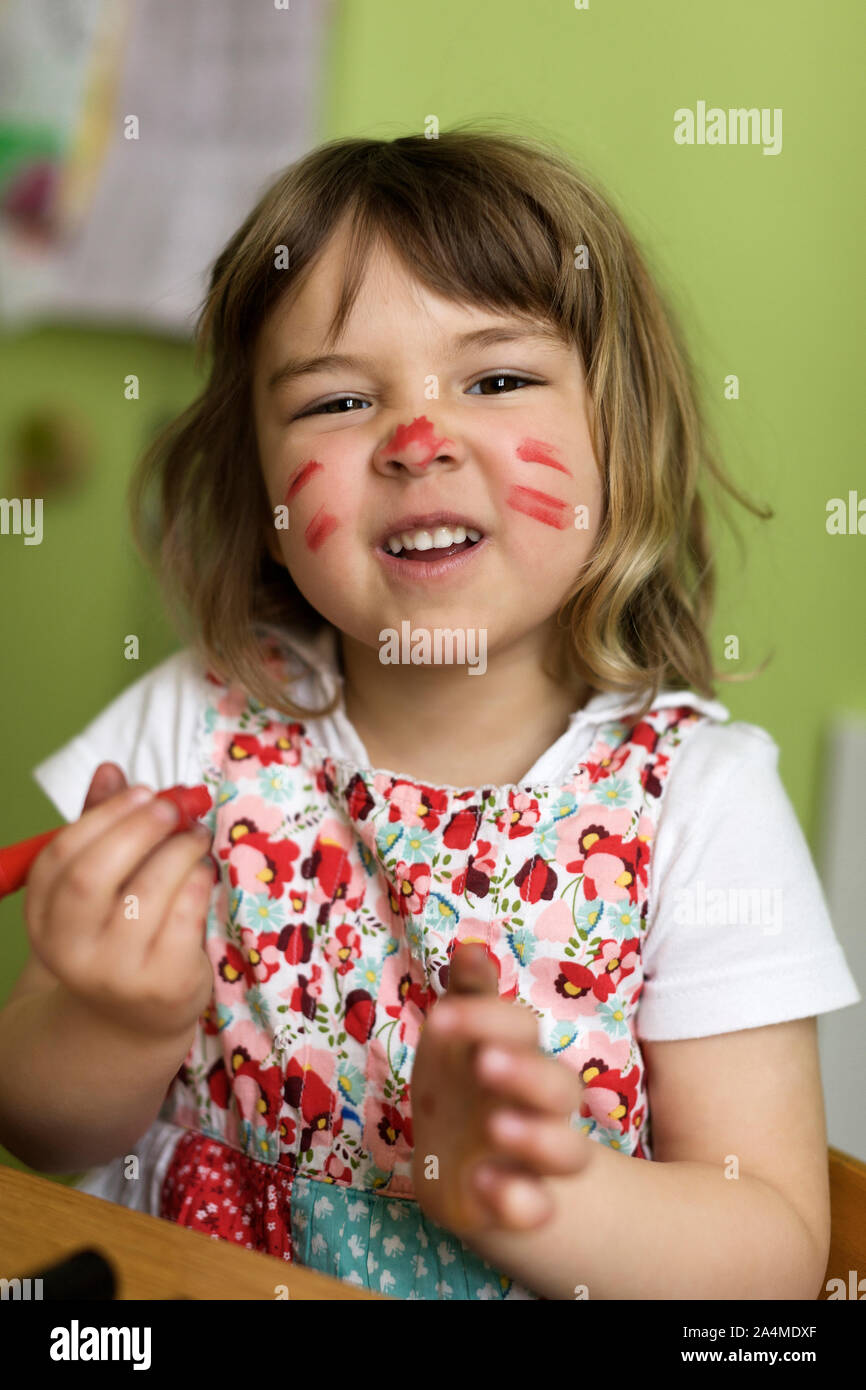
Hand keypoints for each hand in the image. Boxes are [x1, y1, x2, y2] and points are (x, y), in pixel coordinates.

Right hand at [25, 761, 214, 1040]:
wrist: (137, 1017)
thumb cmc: (119, 933)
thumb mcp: (101, 885)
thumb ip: (101, 828)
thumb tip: (110, 769)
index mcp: (44, 917)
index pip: (60, 856)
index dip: (105, 816)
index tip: (144, 792)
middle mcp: (69, 948)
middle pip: (91, 876)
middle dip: (138, 831)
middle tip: (175, 809)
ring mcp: (113, 972)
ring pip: (144, 895)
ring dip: (178, 852)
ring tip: (197, 837)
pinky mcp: (160, 984)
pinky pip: (181, 919)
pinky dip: (197, 884)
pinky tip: (205, 871)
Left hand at [410, 943, 589, 1238]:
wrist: (463, 1170)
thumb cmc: (464, 1090)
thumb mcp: (459, 1042)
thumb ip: (470, 997)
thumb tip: (470, 947)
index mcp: (518, 1058)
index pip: (520, 1030)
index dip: (488, 1019)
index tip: (441, 1016)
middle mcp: (536, 1107)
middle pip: (558, 1087)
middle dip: (526, 1073)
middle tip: (485, 1063)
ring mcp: (530, 1158)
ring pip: (565, 1151)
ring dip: (536, 1138)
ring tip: (497, 1128)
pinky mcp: (517, 1204)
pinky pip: (536, 1207)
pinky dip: (519, 1200)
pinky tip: (485, 1185)